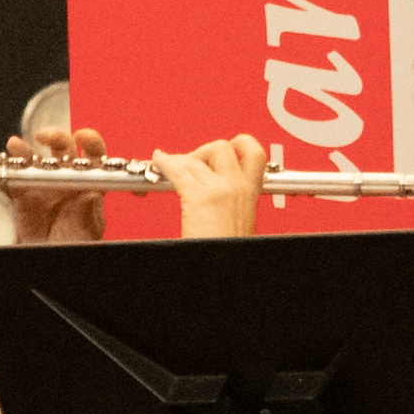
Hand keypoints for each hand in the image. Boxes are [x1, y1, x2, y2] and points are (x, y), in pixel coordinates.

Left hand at [152, 131, 273, 240]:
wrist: (225, 270)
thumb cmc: (227, 243)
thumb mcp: (240, 220)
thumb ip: (233, 201)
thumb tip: (215, 189)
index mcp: (251, 193)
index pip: (255, 153)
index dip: (239, 142)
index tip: (225, 145)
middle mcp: (238, 186)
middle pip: (222, 147)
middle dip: (203, 150)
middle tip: (192, 162)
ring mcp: (219, 190)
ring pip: (196, 158)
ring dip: (179, 159)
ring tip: (169, 164)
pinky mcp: (199, 197)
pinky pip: (178, 170)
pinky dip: (164, 162)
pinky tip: (158, 161)